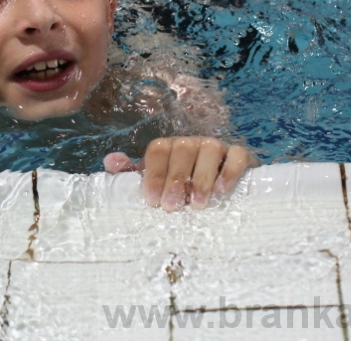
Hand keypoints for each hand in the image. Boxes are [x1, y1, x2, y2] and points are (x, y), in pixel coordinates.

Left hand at [104, 137, 255, 211]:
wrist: (223, 189)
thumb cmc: (183, 188)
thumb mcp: (156, 182)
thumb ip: (132, 173)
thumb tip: (109, 161)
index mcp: (169, 148)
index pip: (157, 150)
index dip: (153, 173)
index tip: (153, 200)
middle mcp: (191, 143)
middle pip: (181, 149)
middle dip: (175, 178)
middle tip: (172, 206)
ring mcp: (216, 147)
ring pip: (209, 149)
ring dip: (201, 177)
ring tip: (197, 204)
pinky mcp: (240, 155)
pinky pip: (237, 155)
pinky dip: (229, 171)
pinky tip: (221, 190)